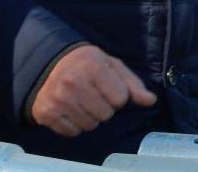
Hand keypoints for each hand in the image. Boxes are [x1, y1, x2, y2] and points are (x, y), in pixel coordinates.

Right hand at [30, 45, 156, 136]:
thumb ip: (132, 83)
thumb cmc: (87, 63)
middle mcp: (73, 83)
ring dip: (91, 117)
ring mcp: (58, 100)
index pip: (120, 99)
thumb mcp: (111, 65)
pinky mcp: (46, 114)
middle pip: (106, 115)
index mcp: (92, 66)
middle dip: (104, 107)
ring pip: (90, 126)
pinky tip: (70, 109)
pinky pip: (73, 132)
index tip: (108, 86)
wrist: (48, 64)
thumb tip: (151, 100)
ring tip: (82, 101)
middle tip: (94, 94)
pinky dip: (75, 124)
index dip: (118, 95)